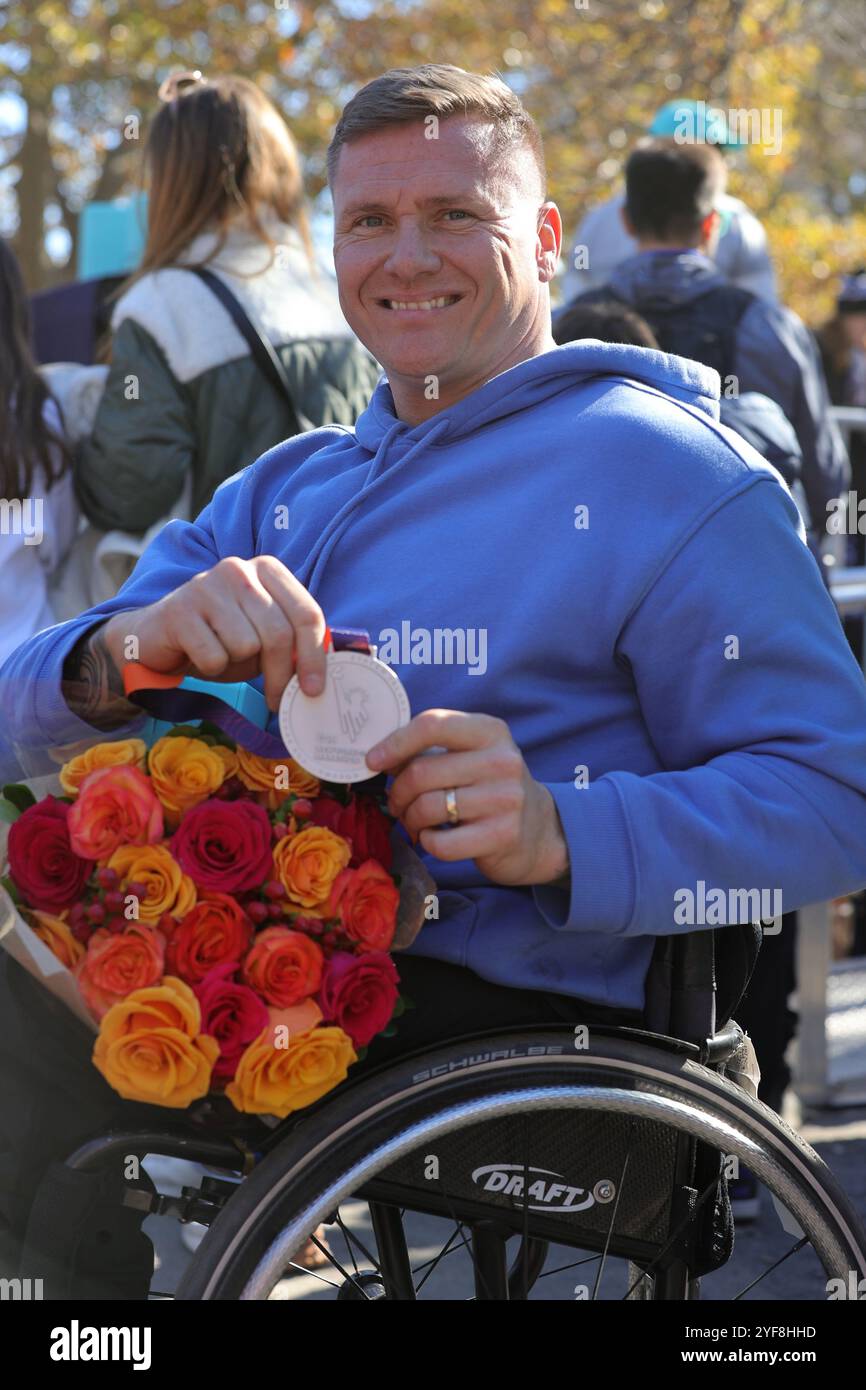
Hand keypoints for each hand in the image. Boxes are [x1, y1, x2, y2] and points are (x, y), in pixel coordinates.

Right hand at [103, 556, 326, 711]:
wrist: (157, 639)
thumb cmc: (219, 639)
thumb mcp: (263, 638)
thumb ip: (292, 645)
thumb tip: (317, 679)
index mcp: (267, 570)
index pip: (306, 614)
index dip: (314, 657)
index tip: (313, 689)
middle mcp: (239, 569)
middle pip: (279, 634)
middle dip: (280, 675)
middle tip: (275, 699)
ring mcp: (207, 585)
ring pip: (246, 646)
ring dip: (237, 664)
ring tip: (221, 654)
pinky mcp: (180, 609)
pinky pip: (214, 657)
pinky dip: (210, 667)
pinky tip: (197, 654)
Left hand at [366, 710, 569, 886]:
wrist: (539, 830)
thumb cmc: (488, 787)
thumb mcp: (468, 757)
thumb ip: (429, 750)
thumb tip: (377, 757)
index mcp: (490, 731)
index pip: (433, 724)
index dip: (395, 742)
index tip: (372, 761)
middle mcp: (502, 760)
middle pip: (422, 772)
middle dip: (397, 792)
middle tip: (397, 804)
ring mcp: (506, 799)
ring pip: (427, 808)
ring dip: (409, 819)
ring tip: (414, 822)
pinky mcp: (503, 835)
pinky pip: (440, 843)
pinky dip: (427, 842)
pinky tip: (435, 838)